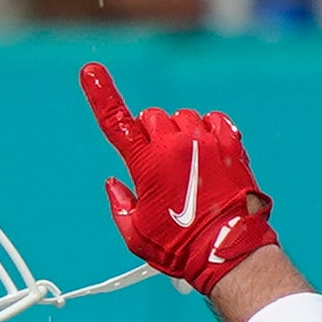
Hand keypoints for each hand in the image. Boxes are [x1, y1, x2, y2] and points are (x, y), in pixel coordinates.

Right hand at [84, 62, 277, 290]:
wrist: (229, 250)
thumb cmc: (180, 247)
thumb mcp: (136, 236)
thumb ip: (119, 205)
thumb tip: (113, 183)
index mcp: (146, 164)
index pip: (116, 123)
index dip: (100, 95)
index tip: (90, 71)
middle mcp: (175, 145)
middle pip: (151, 117)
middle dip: (148, 134)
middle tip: (157, 164)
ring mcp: (204, 141)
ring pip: (182, 117)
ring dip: (178, 134)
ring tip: (186, 166)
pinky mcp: (230, 143)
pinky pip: (213, 120)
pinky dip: (206, 131)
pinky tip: (207, 153)